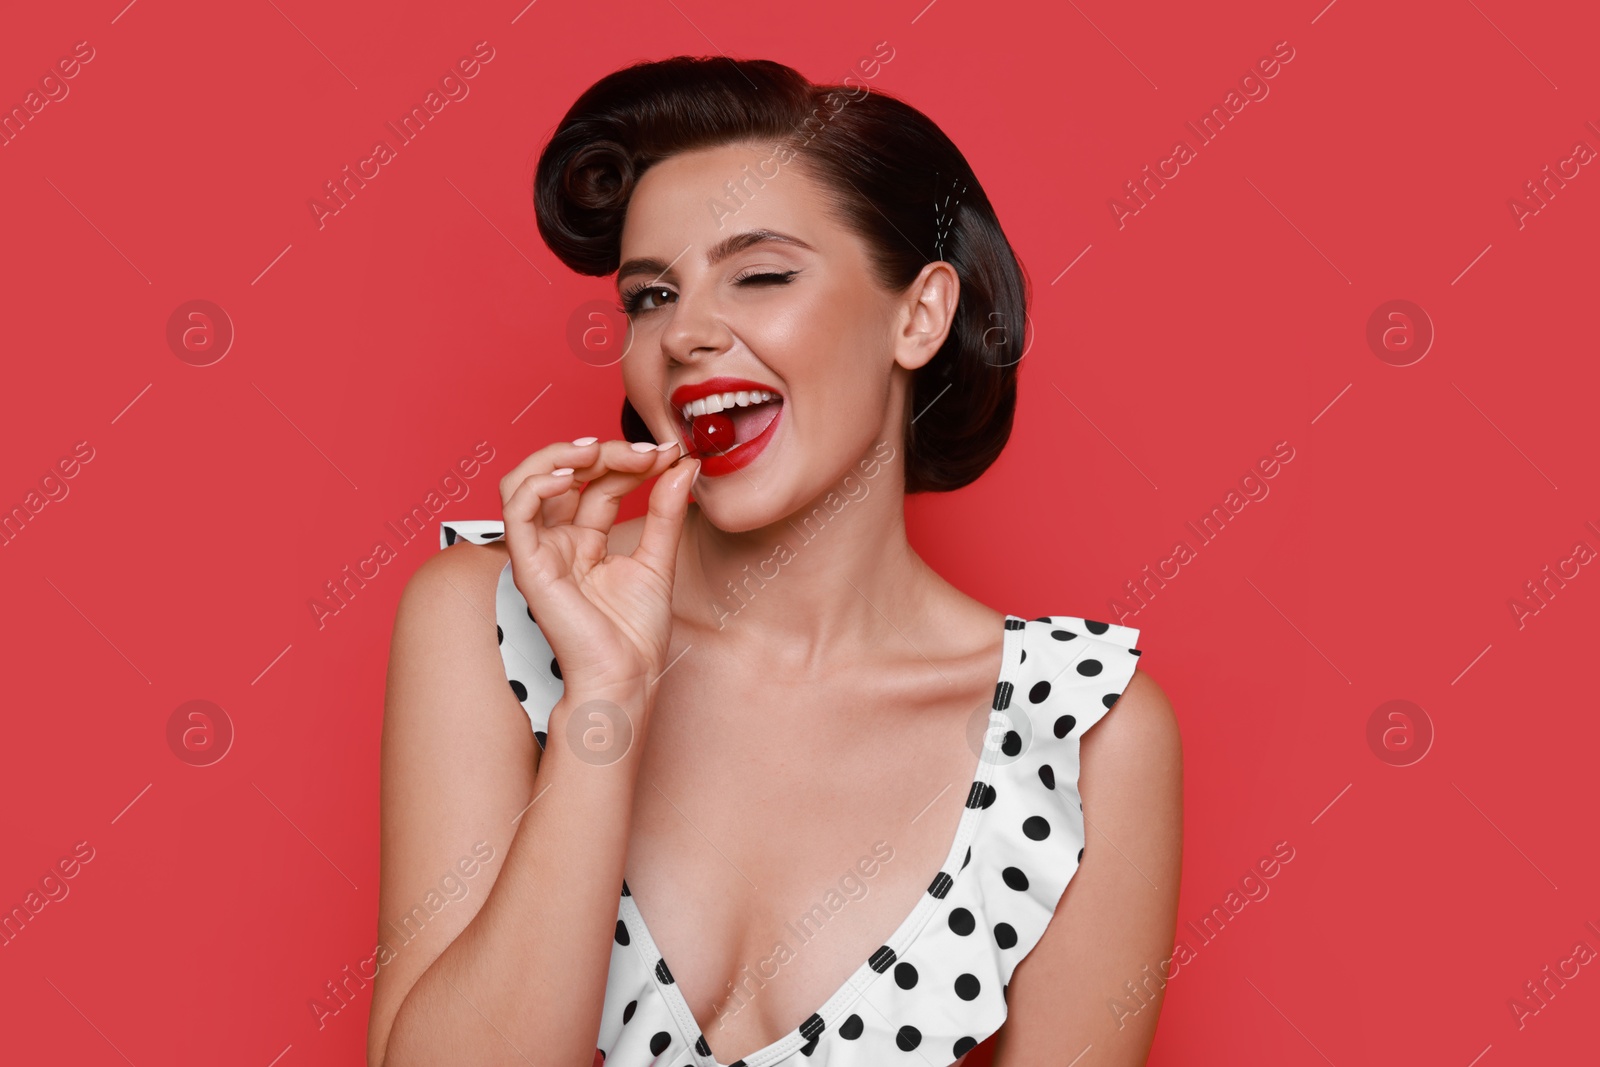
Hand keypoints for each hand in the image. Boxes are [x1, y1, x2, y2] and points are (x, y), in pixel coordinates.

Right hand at [499, 437, 698, 697]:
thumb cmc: (635, 635)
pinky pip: (516, 513)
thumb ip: (666, 512)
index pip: (600, 482)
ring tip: (599, 450)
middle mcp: (559, 541)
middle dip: (604, 452)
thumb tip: (683, 465)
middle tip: (646, 451)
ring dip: (560, 455)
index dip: (630, 461)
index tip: (667, 453)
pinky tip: (570, 475)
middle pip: (566, 474)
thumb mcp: (659, 560)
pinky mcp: (529, 566)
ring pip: (525, 481)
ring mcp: (541, 551)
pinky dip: (536, 484)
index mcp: (586, 539)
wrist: (625, 679)